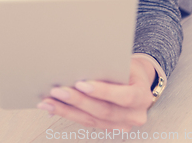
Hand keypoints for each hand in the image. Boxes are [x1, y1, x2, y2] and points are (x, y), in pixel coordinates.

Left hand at [37, 56, 155, 130]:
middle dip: (78, 101)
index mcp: (142, 96)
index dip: (103, 92)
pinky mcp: (109, 128)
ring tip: (49, 101)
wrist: (138, 81)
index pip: (123, 96)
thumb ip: (110, 67)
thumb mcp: (126, 63)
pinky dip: (69, 114)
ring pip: (91, 120)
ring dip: (67, 110)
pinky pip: (87, 122)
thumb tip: (80, 64)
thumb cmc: (129, 68)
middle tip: (58, 91)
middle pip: (104, 111)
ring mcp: (122, 125)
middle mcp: (134, 115)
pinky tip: (54, 107)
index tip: (82, 83)